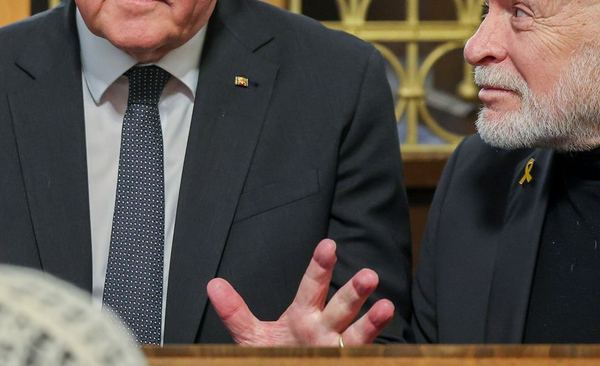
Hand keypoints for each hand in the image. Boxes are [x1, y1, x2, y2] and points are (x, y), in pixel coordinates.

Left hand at [206, 238, 393, 346]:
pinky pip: (360, 358)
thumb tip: (213, 284)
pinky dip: (373, 353)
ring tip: (386, 306)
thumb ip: (235, 312)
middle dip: (354, 291)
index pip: (313, 286)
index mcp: (303, 315)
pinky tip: (386, 349)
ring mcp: (335, 350)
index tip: (328, 245)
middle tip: (368, 274)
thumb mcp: (251, 335)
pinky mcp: (343, 364)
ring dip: (372, 321)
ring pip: (356, 335)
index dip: (320, 266)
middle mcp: (325, 329)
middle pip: (341, 307)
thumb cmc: (276, 354)